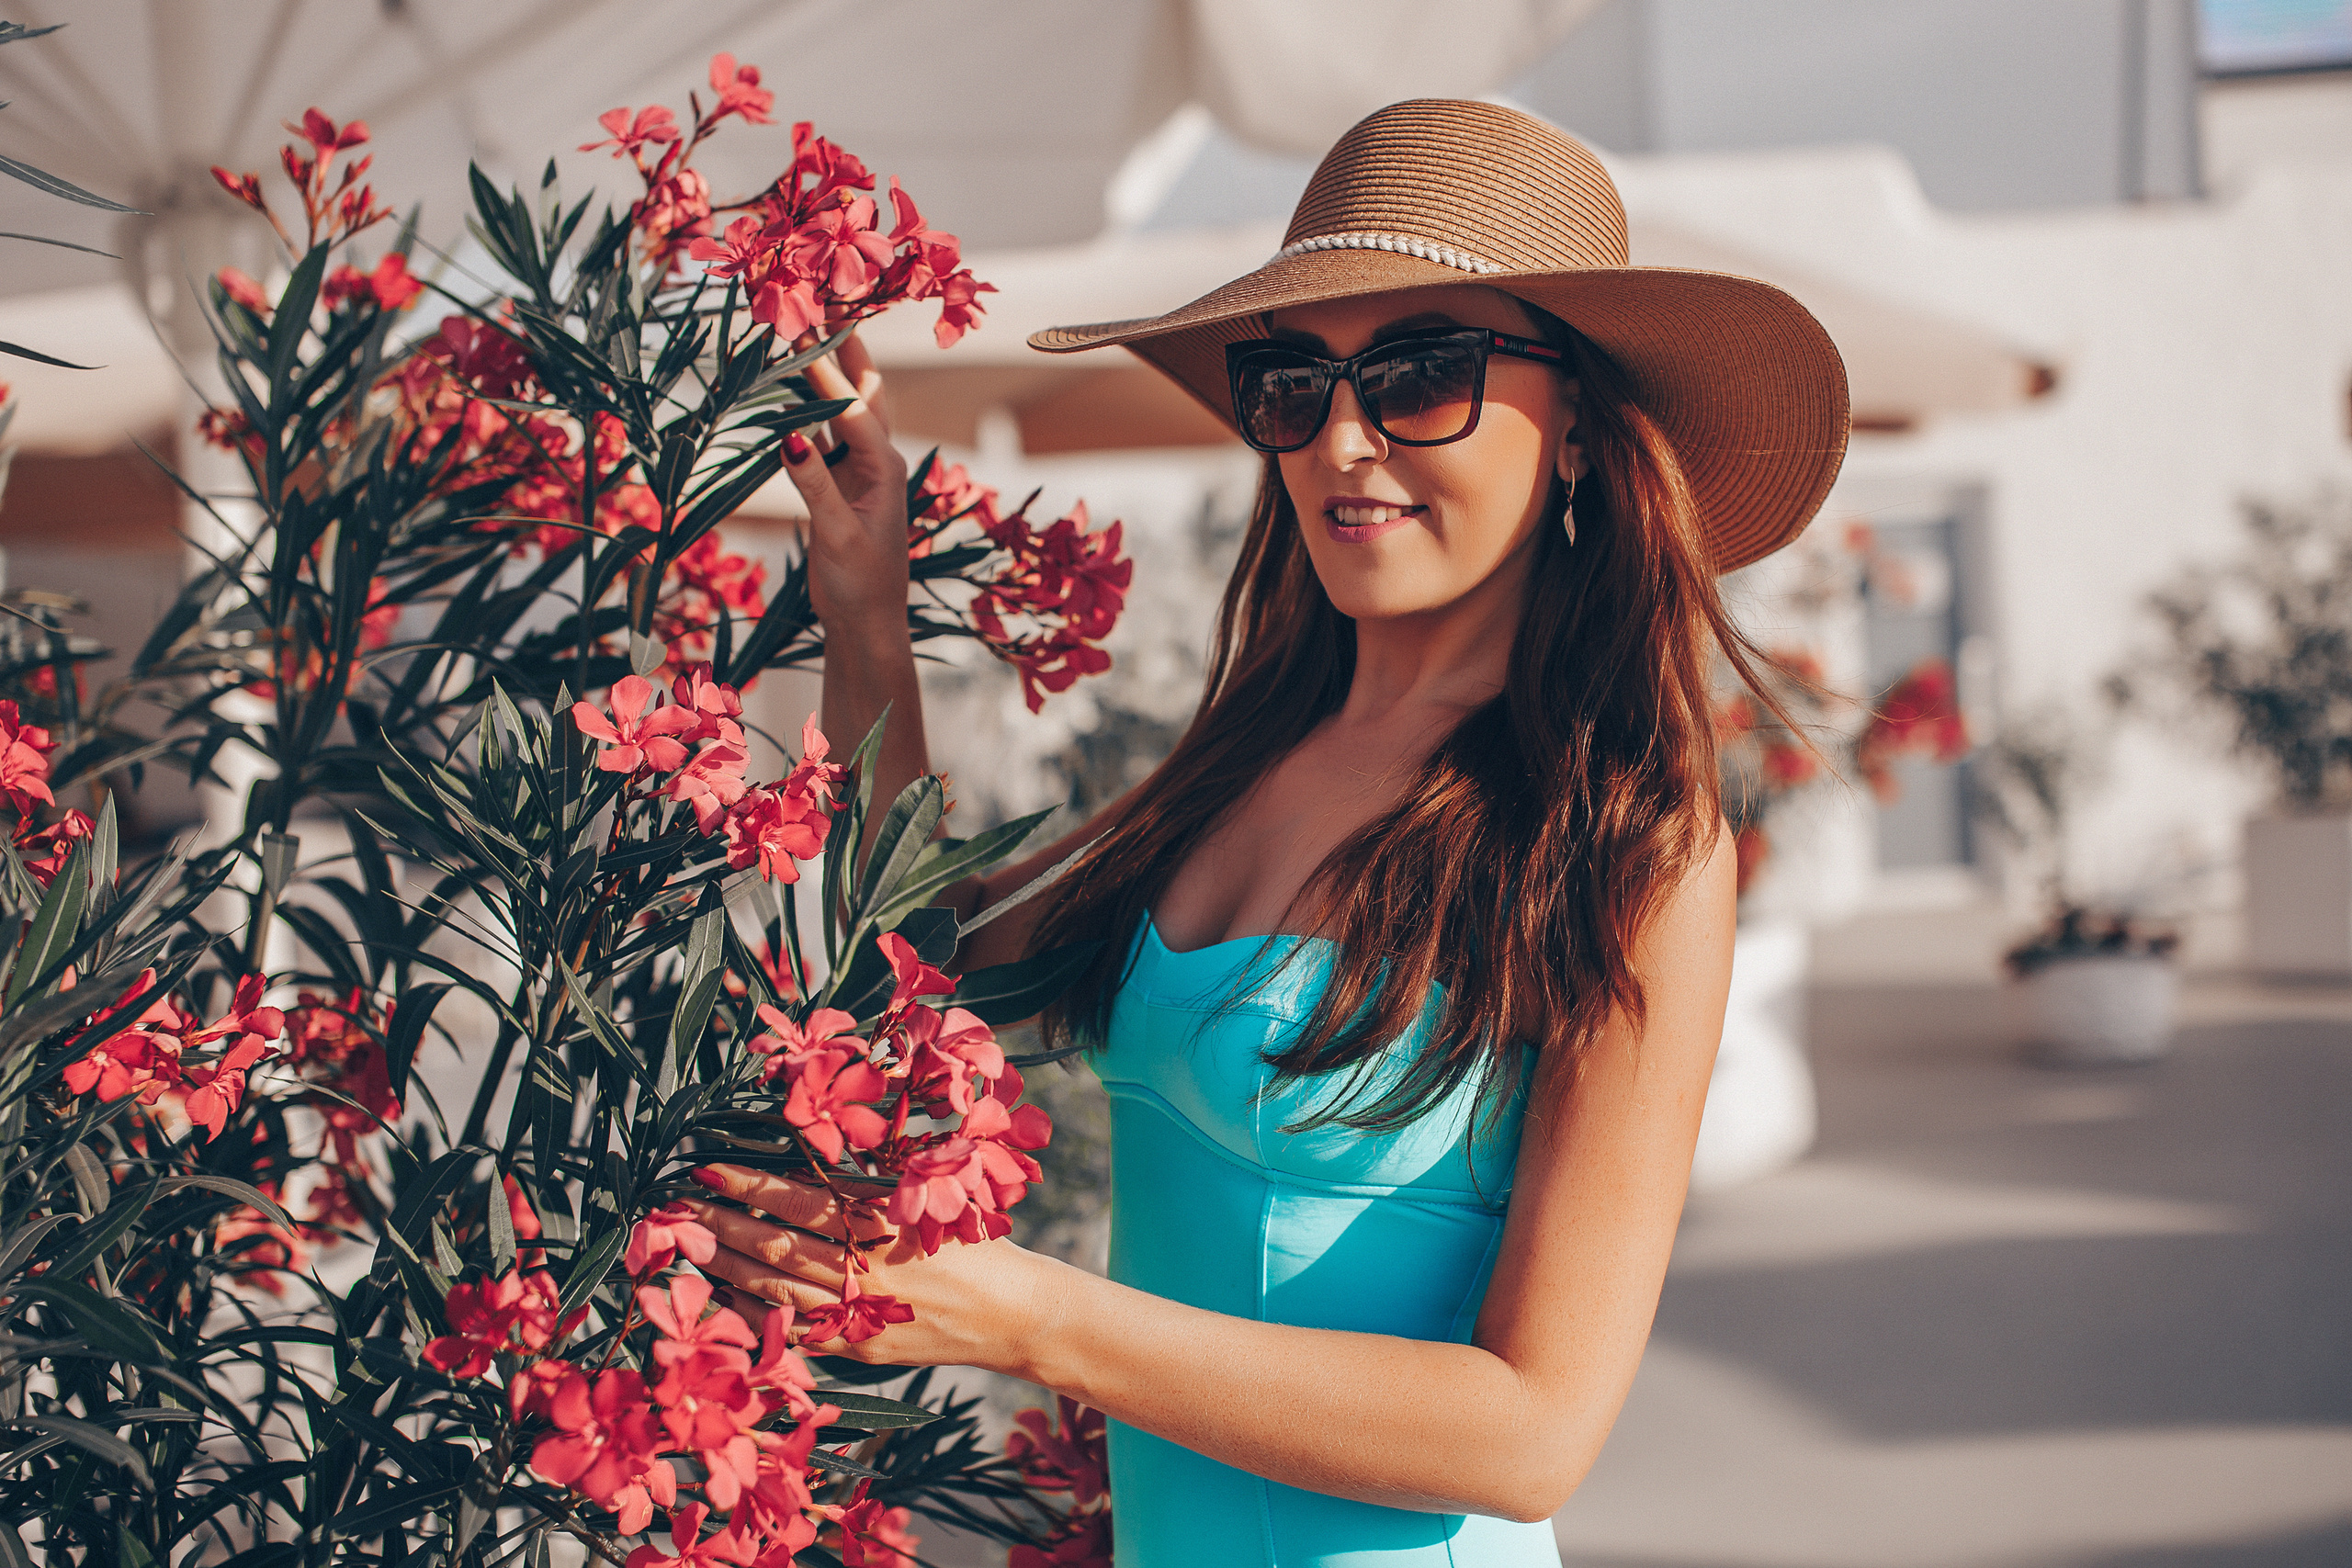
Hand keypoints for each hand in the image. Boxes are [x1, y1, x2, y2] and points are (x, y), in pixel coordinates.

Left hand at [682, 1163, 1054, 1373]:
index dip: (749, 1185)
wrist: (1015, 1313)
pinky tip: (725, 1295)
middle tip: (677, 1206)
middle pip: (777, 1245)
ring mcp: (862, 1315)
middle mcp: (869, 1271)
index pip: (801, 1200)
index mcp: (886, 1224)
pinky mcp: (861, 1349)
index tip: (708, 1169)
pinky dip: (755, 1314)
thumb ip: (865, 1190)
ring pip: (776, 1290)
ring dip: (726, 1267)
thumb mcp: (925, 1199)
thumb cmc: (974, 1243)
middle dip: (721, 1224)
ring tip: (690, 1246)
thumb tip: (798, 1169)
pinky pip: (794, 1331)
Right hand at [785, 332, 911, 637]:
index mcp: (884, 468)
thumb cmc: (861, 586)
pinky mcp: (838, 483)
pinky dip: (804, 403)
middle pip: (860, 388)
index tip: (801, 327)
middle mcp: (877, 459)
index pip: (850, 407)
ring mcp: (858, 469)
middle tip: (822, 296)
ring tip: (803, 324)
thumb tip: (791, 437)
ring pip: (841, 404)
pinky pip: (821, 431)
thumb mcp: (839, 538)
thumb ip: (816, 487)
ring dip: (823, 367)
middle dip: (842, 344)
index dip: (824, 368)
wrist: (867, 624)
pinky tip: (786, 382)